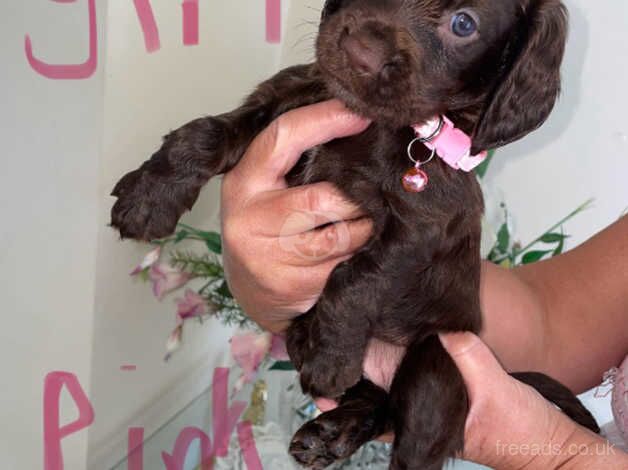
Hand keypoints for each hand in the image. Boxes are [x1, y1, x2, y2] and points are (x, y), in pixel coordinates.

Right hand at [221, 100, 371, 332]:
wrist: (252, 289)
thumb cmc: (266, 227)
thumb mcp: (265, 188)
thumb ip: (294, 160)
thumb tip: (352, 120)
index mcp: (243, 181)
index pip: (284, 137)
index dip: (325, 120)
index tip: (362, 113)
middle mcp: (249, 218)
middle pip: (321, 198)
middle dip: (357, 197)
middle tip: (375, 191)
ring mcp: (267, 257)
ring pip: (339, 236)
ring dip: (364, 228)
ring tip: (367, 222)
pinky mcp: (290, 285)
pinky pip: (341, 264)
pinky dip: (358, 254)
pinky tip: (357, 251)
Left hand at [338, 333, 626, 468]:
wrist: (551, 443)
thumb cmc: (522, 429)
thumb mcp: (496, 389)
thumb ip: (468, 357)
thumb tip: (443, 329)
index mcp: (424, 420)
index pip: (375, 412)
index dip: (347, 400)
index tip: (322, 386)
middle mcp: (424, 411)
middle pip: (381, 391)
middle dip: (357, 371)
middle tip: (329, 344)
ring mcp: (436, 400)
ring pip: (400, 379)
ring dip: (381, 358)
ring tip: (358, 329)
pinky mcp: (453, 389)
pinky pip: (424, 370)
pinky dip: (412, 354)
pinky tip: (404, 332)